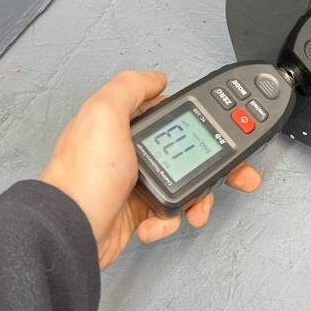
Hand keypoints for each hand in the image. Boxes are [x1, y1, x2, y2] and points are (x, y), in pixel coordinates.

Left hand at [40, 71, 260, 269]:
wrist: (72, 232)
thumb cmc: (84, 178)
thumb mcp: (104, 115)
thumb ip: (130, 88)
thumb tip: (156, 77)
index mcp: (125, 125)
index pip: (177, 116)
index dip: (206, 121)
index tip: (229, 131)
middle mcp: (132, 152)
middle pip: (191, 151)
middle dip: (218, 165)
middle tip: (238, 174)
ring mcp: (137, 182)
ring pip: (188, 184)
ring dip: (199, 198)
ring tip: (198, 209)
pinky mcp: (140, 211)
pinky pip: (172, 212)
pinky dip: (172, 219)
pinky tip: (157, 221)